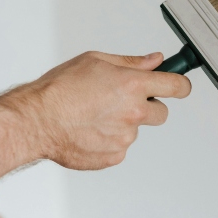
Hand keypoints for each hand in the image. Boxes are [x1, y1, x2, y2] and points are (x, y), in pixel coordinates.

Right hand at [8, 51, 191, 169]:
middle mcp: (134, 113)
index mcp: (132, 85)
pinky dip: (108, 140)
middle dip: (148, 107)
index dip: (180, 85)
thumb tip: (154, 61)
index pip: (176, 86)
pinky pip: (119, 147)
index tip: (179, 86)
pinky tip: (88, 130)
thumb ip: (130, 62)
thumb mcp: (95, 61)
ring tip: (93, 115)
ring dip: (122, 124)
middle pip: (161, 113)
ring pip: (135, 130)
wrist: (36, 121)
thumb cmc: (59, 89)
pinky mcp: (114, 156)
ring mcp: (125, 138)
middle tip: (122, 101)